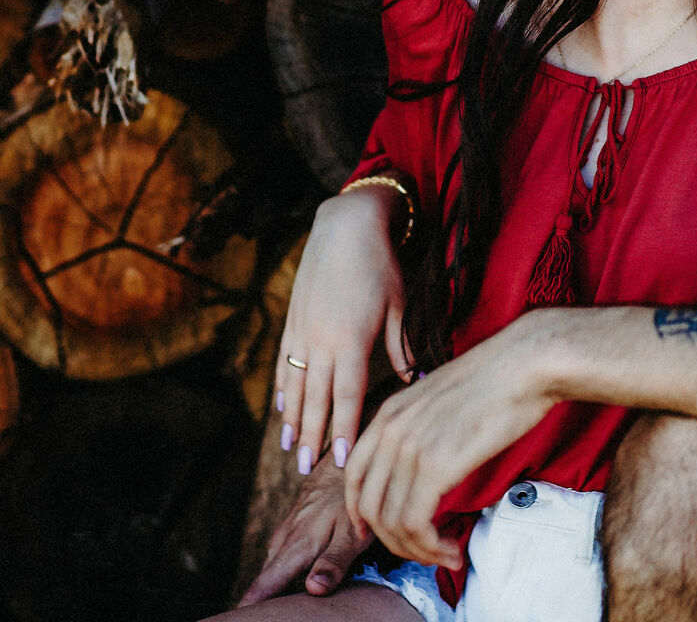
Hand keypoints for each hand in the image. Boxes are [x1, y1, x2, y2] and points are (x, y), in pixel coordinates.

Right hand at [238, 453, 371, 603]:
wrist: (343, 460)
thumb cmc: (351, 501)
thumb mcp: (352, 534)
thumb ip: (334, 562)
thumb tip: (312, 590)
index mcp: (298, 546)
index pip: (268, 582)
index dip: (252, 601)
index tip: (237, 616)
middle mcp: (286, 539)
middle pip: (268, 576)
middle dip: (259, 597)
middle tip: (250, 615)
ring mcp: (288, 529)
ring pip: (275, 563)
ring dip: (270, 581)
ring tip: (268, 602)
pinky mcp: (294, 523)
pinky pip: (282, 551)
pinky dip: (281, 566)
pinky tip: (289, 573)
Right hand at [276, 184, 414, 476]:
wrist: (344, 226)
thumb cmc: (380, 265)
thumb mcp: (399, 306)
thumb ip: (402, 347)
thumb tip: (414, 380)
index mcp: (351, 341)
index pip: (345, 397)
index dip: (341, 431)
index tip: (337, 461)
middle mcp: (322, 341)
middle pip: (315, 400)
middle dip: (311, 436)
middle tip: (304, 469)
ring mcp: (303, 331)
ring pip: (294, 385)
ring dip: (292, 419)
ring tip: (289, 448)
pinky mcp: (293, 320)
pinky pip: (284, 362)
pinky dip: (282, 388)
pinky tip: (282, 408)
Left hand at [343, 312, 560, 569]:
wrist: (524, 364)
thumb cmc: (496, 382)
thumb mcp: (441, 402)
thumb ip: (422, 432)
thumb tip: (427, 469)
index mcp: (388, 413)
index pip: (353, 475)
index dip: (361, 512)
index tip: (381, 532)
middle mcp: (390, 430)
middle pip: (368, 506)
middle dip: (393, 541)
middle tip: (425, 552)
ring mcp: (410, 447)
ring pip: (391, 521)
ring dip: (417, 551)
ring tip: (446, 554)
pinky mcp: (436, 464)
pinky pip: (414, 523)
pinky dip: (430, 547)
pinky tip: (452, 548)